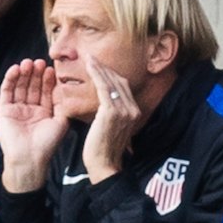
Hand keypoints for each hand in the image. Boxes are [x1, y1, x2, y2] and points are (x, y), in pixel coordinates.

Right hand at [0, 59, 68, 191]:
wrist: (30, 159)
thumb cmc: (48, 144)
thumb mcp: (61, 121)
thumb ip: (64, 104)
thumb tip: (68, 87)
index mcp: (44, 112)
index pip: (45, 91)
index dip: (47, 79)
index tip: (51, 68)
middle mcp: (30, 109)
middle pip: (32, 86)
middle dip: (35, 74)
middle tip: (39, 61)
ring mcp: (16, 109)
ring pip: (20, 86)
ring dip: (23, 74)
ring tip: (28, 63)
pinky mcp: (4, 110)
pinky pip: (6, 92)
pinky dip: (10, 80)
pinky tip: (15, 69)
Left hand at [83, 55, 140, 183]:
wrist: (104, 165)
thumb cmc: (103, 149)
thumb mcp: (112, 128)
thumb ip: (112, 114)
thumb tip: (105, 104)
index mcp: (134, 112)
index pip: (123, 87)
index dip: (111, 75)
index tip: (99, 66)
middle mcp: (132, 109)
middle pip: (119, 81)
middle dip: (105, 68)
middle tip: (91, 57)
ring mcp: (124, 110)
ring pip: (111, 82)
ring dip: (99, 68)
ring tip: (88, 58)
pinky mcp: (112, 112)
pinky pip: (104, 87)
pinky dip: (97, 75)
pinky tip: (89, 66)